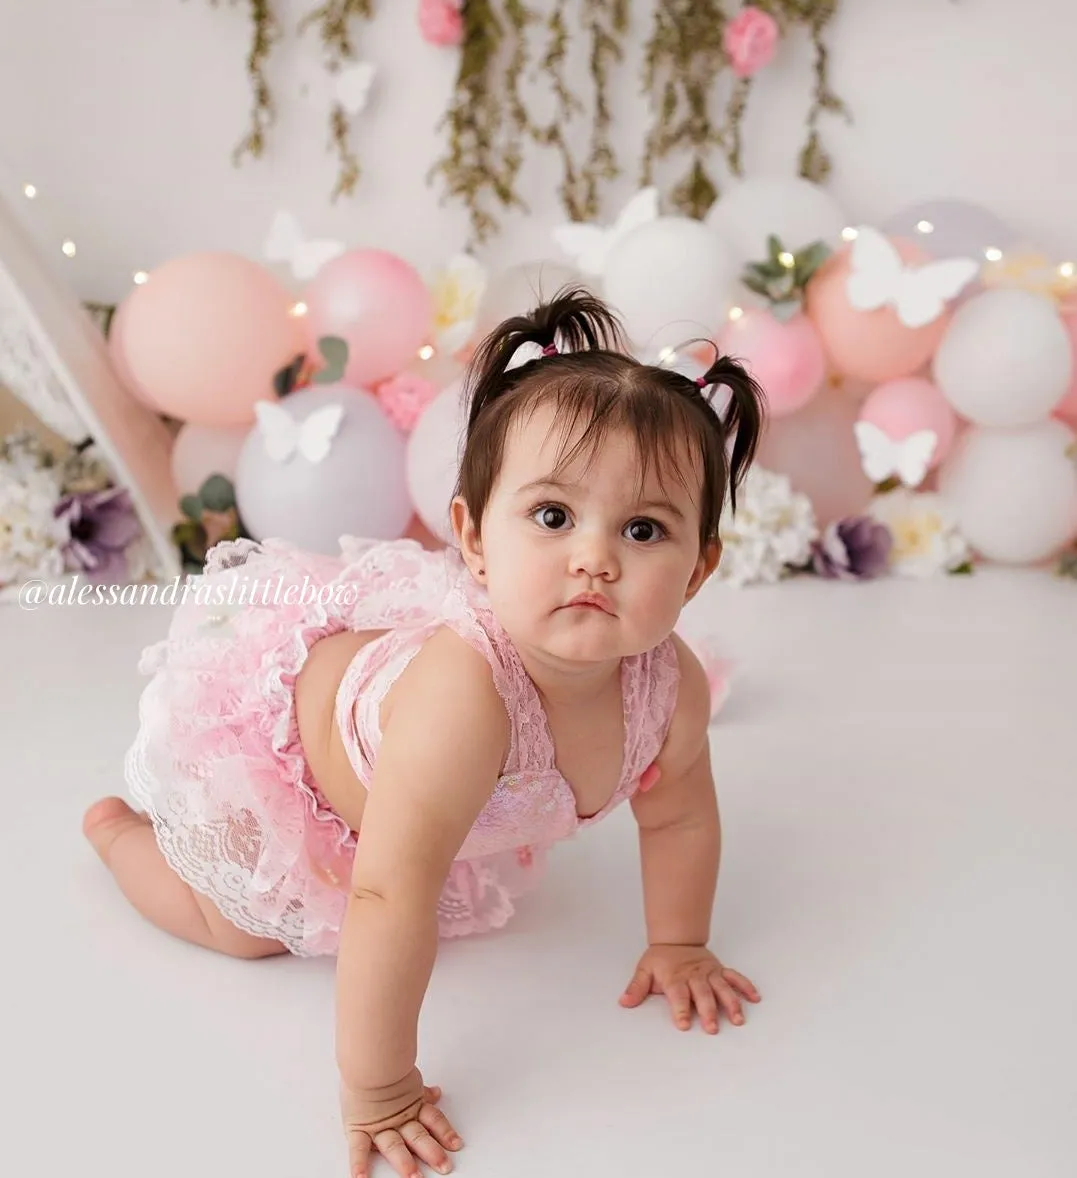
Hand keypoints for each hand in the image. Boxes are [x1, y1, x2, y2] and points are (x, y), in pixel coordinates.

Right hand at [341, 1067, 463, 1177]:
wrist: (366, 1059)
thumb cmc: (383, 1064)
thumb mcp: (408, 1080)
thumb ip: (421, 1092)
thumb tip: (436, 1093)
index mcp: (411, 1106)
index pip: (433, 1120)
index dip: (445, 1132)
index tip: (455, 1145)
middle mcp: (397, 1118)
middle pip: (418, 1136)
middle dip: (432, 1153)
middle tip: (444, 1167)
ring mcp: (379, 1125)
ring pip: (395, 1146)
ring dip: (405, 1163)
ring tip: (414, 1177)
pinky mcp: (359, 1128)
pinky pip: (358, 1148)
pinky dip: (359, 1164)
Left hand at [619, 943, 760, 1033]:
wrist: (676, 938)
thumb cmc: (660, 959)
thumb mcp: (644, 970)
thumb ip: (636, 988)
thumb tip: (624, 1002)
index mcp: (675, 977)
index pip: (678, 995)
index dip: (681, 1010)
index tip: (683, 1025)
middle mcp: (694, 976)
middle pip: (702, 994)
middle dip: (708, 1011)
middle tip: (712, 1028)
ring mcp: (709, 972)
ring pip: (722, 988)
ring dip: (731, 1003)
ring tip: (738, 1019)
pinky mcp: (720, 970)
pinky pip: (735, 977)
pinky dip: (745, 986)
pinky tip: (755, 998)